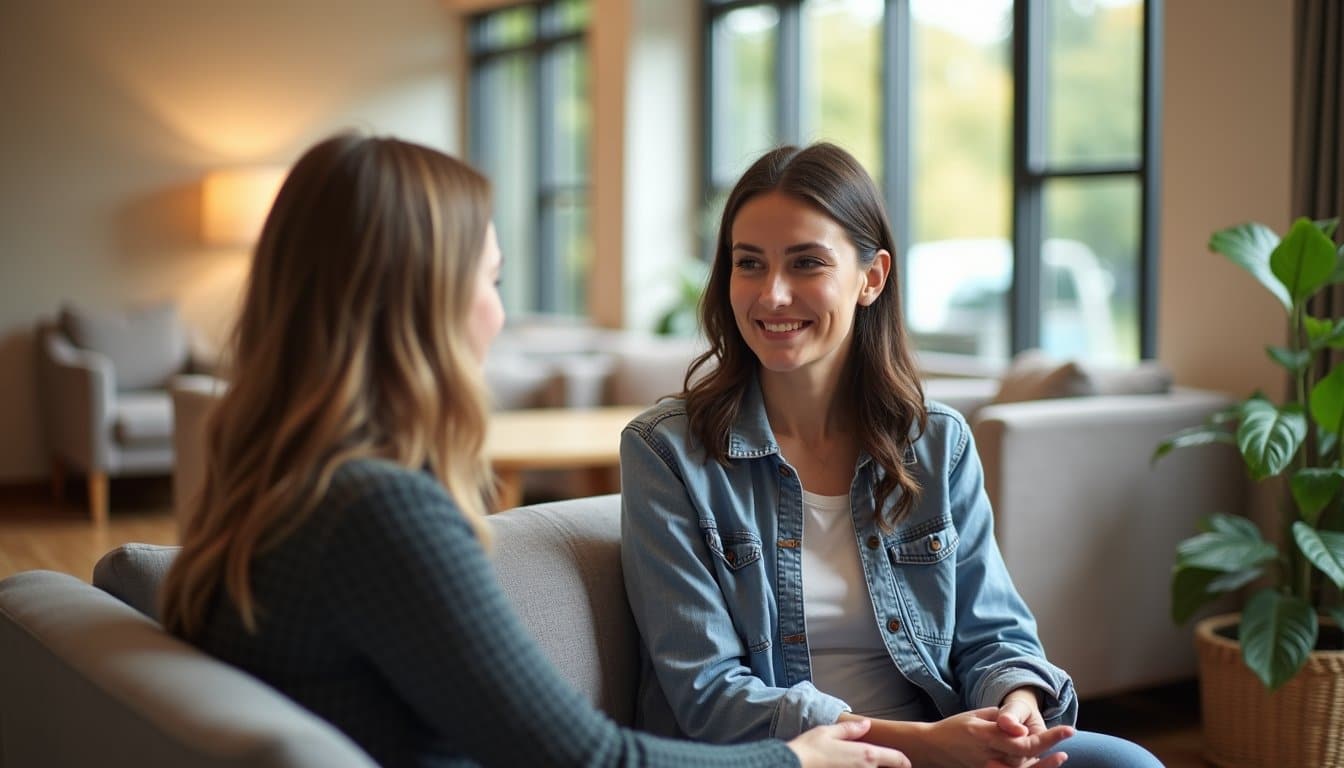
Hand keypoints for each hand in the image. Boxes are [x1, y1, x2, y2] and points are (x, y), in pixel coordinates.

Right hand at [787, 718, 911, 767]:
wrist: (791, 766)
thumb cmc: (809, 750)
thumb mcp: (828, 732)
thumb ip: (850, 730)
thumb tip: (866, 725)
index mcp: (866, 755)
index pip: (897, 760)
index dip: (904, 761)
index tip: (906, 763)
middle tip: (886, 763)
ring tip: (865, 765)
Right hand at [912, 708, 1072, 767]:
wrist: (932, 747)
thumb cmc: (955, 727)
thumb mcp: (976, 715)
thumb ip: (1001, 720)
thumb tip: (1022, 728)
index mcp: (984, 735)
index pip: (1022, 741)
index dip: (1048, 738)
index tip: (1068, 730)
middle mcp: (987, 755)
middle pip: (1025, 757)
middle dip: (1048, 747)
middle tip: (1067, 734)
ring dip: (1043, 765)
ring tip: (1060, 756)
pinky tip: (1041, 763)